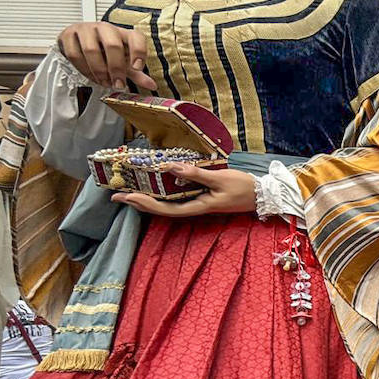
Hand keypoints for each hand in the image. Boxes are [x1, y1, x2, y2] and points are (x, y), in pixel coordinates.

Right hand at [57, 22, 155, 91]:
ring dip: (99, 70)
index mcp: (123, 33)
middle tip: (118, 84)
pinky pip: (74, 53)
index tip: (137, 67)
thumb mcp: (123, 61)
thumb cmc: (104, 50)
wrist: (78, 41)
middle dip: (116, 67)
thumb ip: (136, 73)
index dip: (138, 51)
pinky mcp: (69, 34)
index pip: (135, 37)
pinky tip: (91, 76)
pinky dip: (83, 69)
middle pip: (112, 44)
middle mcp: (106, 28)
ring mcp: (86, 29)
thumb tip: (153, 85)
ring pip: (91, 49)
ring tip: (104, 82)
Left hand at [111, 165, 256, 216]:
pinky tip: (153, 190)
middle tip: (116, 196)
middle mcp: (194, 208)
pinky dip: (160, 195)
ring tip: (128, 194)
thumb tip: (170, 168)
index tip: (127, 197)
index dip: (145, 204)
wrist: (262, 195)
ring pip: (166, 205)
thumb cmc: (243, 187)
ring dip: (146, 200)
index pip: (166, 209)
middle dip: (138, 203)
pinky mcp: (200, 198)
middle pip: (161, 210)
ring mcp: (197, 203)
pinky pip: (175, 199)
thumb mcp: (220, 178)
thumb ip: (195, 174)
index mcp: (198, 206)